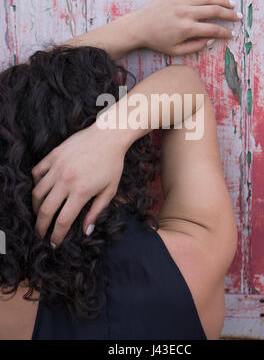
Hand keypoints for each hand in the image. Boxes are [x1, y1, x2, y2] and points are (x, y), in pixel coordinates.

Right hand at [32, 123, 127, 246]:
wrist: (109, 136)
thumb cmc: (113, 163)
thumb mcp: (110, 190)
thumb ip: (96, 211)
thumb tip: (86, 231)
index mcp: (81, 191)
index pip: (63, 221)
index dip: (56, 236)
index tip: (53, 243)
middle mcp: (66, 180)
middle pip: (45, 211)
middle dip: (40, 227)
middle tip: (40, 234)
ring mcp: (57, 167)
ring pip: (37, 193)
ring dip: (36, 207)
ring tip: (40, 214)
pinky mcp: (53, 155)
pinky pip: (37, 173)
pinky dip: (36, 183)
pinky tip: (41, 190)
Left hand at [128, 0, 241, 55]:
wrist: (138, 27)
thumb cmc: (156, 41)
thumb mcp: (175, 51)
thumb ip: (195, 47)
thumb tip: (210, 40)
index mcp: (186, 28)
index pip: (212, 30)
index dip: (225, 33)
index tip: (232, 34)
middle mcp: (185, 12)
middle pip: (214, 11)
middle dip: (229, 15)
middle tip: (238, 18)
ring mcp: (180, 1)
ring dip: (222, 1)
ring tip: (231, 4)